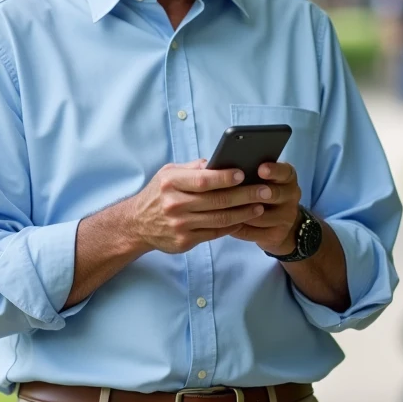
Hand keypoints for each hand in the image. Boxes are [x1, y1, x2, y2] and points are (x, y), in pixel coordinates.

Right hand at [122, 159, 268, 254]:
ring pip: (220, 218)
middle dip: (245, 195)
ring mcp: (180, 225)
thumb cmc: (158, 194)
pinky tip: (244, 218)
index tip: (244, 174)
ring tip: (260, 205)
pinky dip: (232, 225)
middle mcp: (175, 204)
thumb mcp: (168, 173)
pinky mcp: (185, 241)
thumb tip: (219, 160)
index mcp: (171, 183)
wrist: (137, 224)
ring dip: (244, 212)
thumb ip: (192, 168)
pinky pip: (215, 232)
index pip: (203, 180)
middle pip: (217, 200)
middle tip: (265, 190)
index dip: (225, 177)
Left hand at [227, 162, 301, 255]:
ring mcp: (286, 217)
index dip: (273, 170)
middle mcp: (291, 195)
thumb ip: (249, 171)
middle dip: (255, 193)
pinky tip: (226, 224)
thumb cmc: (262, 191)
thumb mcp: (263, 179)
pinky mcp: (277, 235)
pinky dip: (238, 228)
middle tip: (239, 192)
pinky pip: (254, 233)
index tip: (261, 169)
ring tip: (223, 209)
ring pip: (261, 216)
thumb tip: (221, 167)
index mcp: (288, 178)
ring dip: (241, 213)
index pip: (285, 172)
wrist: (279, 223)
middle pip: (275, 194)